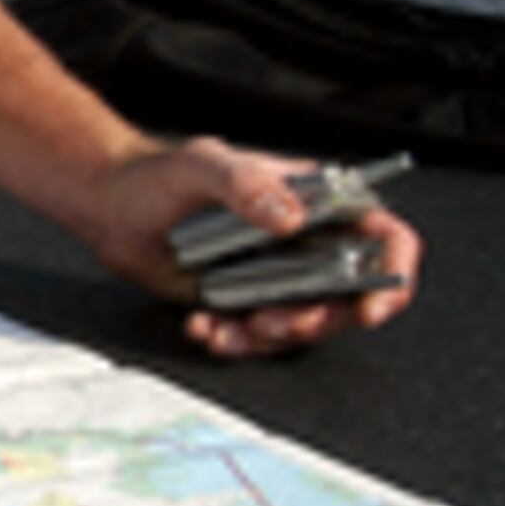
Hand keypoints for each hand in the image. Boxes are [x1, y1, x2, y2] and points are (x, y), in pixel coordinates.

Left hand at [91, 136, 423, 358]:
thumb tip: (293, 217)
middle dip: (319, 320)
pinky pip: (260, 336)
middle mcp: (308, 241)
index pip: (385, 235)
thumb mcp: (201, 164)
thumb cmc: (160, 174)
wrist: (111, 208)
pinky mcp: (249, 302)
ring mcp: (280, 276)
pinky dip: (235, 340)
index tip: (369, 306)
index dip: (392, 273)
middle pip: (352, 296)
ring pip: (306, 324)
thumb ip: (245, 183)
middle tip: (272, 322)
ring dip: (272, 337)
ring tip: (226, 328)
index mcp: (317, 201)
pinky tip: (202, 327)